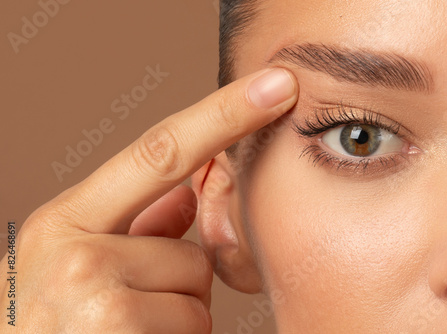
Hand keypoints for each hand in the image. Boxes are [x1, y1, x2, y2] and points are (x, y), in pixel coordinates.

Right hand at [0, 68, 297, 332]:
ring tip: (128, 332)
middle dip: (179, 282)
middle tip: (132, 307)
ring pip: (198, 295)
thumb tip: (185, 194)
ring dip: (176, 317)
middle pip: (193, 251)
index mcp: (64, 221)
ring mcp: (97, 303)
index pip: (160, 151)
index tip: (277, 84)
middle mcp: (75, 255)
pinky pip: (194, 328)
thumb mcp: (73, 262)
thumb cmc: (49, 325)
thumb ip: (134, 224)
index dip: (225, 115)